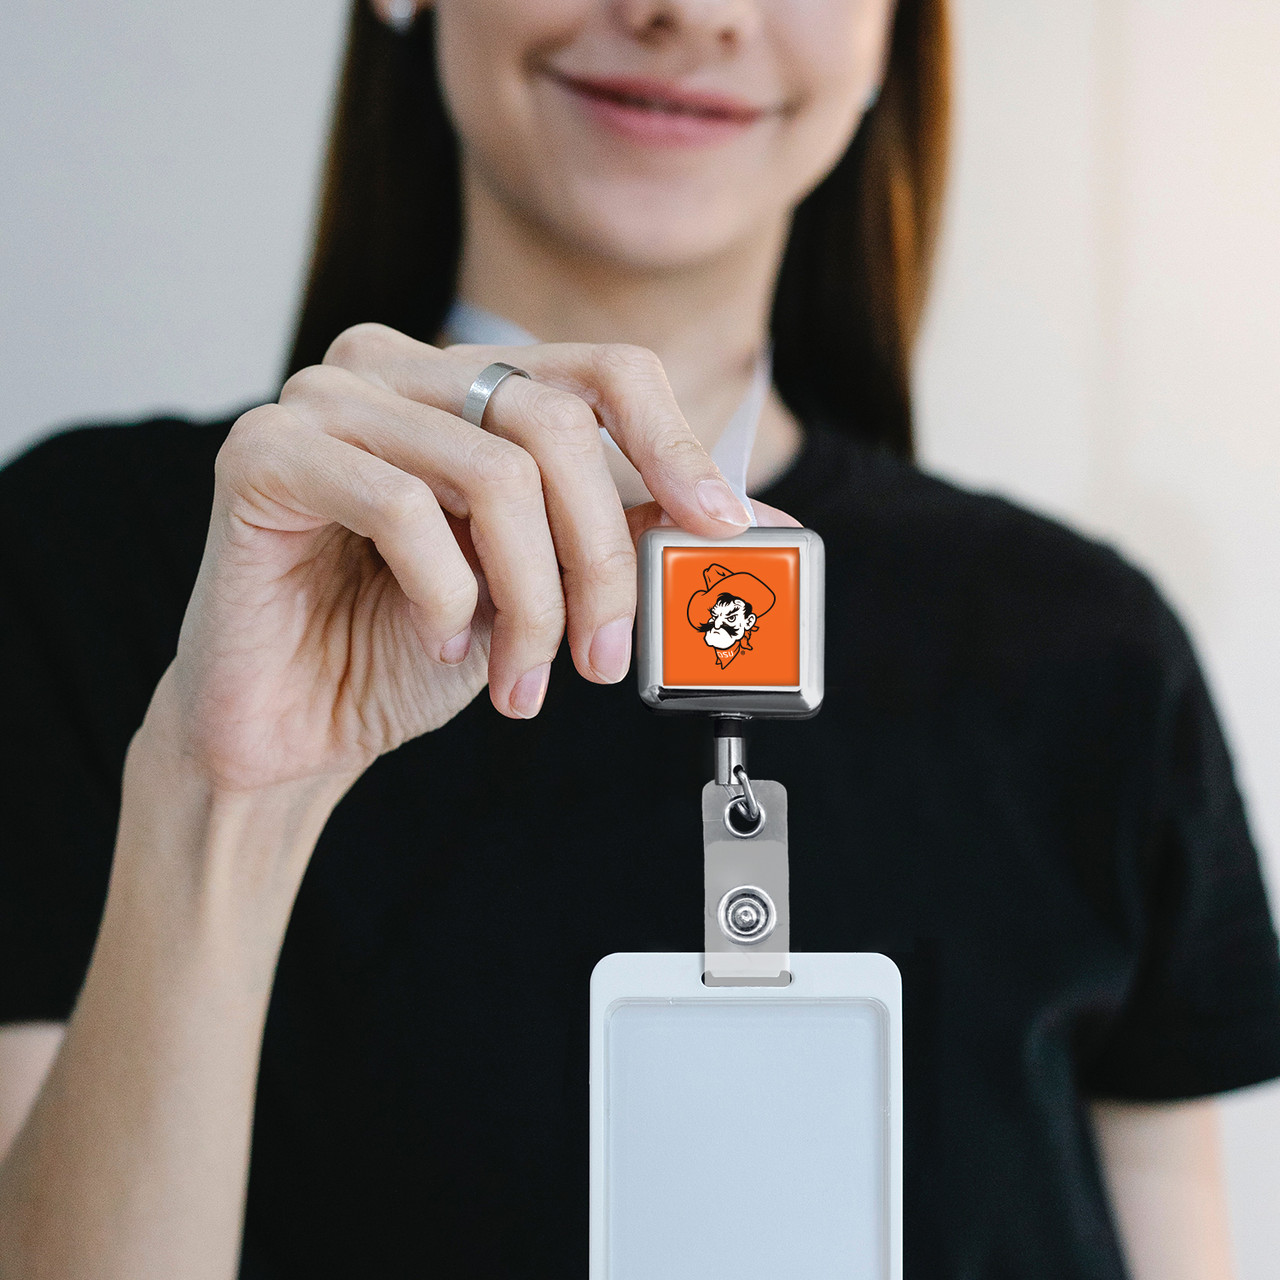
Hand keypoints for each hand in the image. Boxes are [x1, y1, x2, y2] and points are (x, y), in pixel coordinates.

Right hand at [154, 323, 792, 793]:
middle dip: (602, 559)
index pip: (602, 370)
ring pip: (492, 474)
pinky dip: (445, 596)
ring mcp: (323, 400)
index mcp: (465, 382)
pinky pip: (403, 508)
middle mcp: (394, 367)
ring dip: (530, 600)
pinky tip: (438, 642)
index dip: (676, 444)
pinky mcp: (264, 453)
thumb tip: (762, 523)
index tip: (721, 528)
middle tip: (606, 656)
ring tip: (519, 676)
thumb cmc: (412, 646)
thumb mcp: (545, 585)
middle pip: (556, 424)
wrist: (298, 724)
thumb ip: (629, 535)